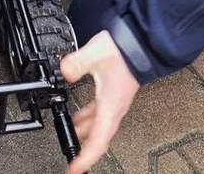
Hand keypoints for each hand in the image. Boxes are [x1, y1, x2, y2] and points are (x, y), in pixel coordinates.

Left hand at [60, 31, 139, 173]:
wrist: (140, 42)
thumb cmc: (123, 50)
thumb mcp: (95, 53)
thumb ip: (76, 64)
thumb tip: (64, 72)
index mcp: (110, 106)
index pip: (98, 141)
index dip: (86, 158)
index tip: (75, 169)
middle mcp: (114, 108)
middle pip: (98, 139)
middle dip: (83, 151)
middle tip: (70, 159)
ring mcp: (114, 103)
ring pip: (98, 127)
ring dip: (84, 135)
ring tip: (68, 137)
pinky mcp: (113, 94)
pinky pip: (99, 115)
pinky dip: (87, 120)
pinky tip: (78, 117)